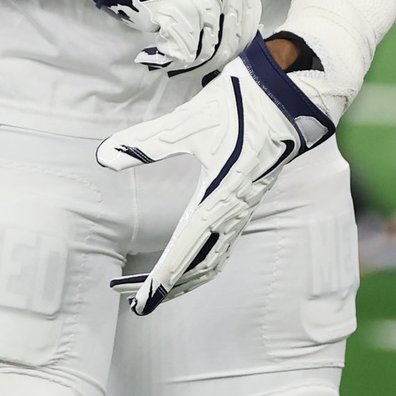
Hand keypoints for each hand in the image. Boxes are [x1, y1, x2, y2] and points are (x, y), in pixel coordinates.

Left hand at [96, 35, 334, 313]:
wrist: (290, 93)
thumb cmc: (241, 104)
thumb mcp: (188, 121)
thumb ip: (147, 142)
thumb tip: (104, 157)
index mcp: (218, 198)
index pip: (185, 252)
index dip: (161, 280)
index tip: (140, 302)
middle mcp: (234, 211)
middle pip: (199, 265)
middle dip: (168, 287)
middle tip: (136, 301)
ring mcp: (244, 207)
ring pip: (215, 258)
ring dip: (187, 278)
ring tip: (161, 289)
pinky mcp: (249, 197)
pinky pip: (226, 243)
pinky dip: (206, 261)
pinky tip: (194, 258)